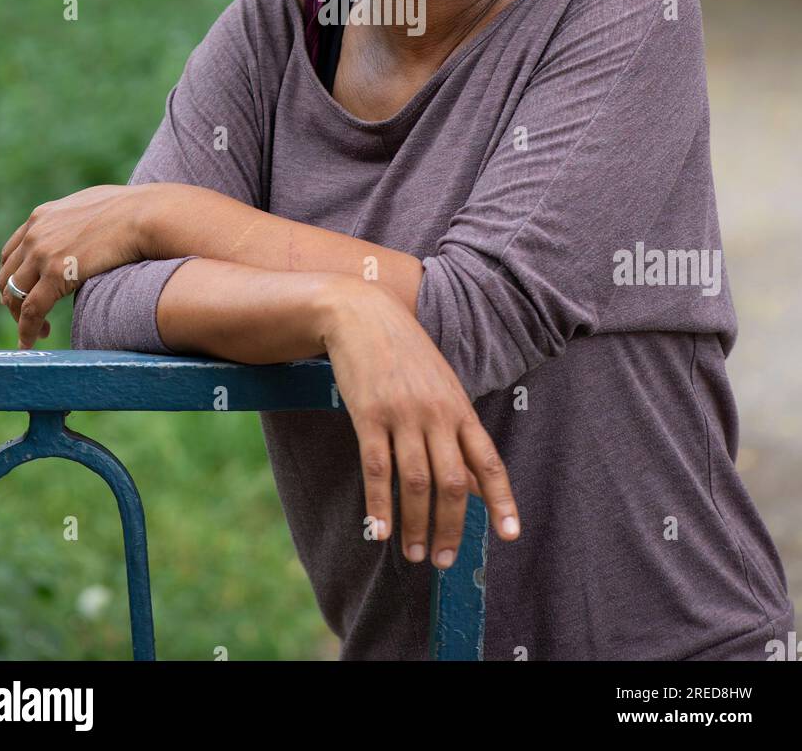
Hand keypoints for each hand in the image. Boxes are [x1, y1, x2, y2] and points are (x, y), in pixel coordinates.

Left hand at [0, 184, 152, 348]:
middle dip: (14, 300)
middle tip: (31, 317)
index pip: (12, 253)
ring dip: (21, 318)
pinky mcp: (55, 273)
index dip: (14, 278)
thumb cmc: (132, 210)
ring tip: (39, 333)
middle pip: (8, 277)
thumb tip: (84, 232)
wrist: (145, 215)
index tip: (24, 294)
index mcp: (41, 217)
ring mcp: (42, 253)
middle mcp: (35, 234)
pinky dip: (27, 330)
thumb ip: (74, 220)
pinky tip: (31, 342)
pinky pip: (31, 310)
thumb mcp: (90, 206)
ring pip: (15, 295)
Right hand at [320, 280, 520, 568]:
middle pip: (452, 483)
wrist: (363, 314)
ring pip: (416, 483)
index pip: (488, 461)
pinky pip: (377, 469)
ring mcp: (403, 414)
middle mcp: (436, 413)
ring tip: (416, 554)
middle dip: (452, 528)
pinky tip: (379, 531)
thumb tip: (474, 484)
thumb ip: (457, 433)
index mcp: (459, 407)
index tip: (510, 534)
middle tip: (445, 561)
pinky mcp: (369, 415)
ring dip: (417, 525)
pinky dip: (379, 505)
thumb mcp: (441, 386)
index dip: (501, 500)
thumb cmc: (405, 354)